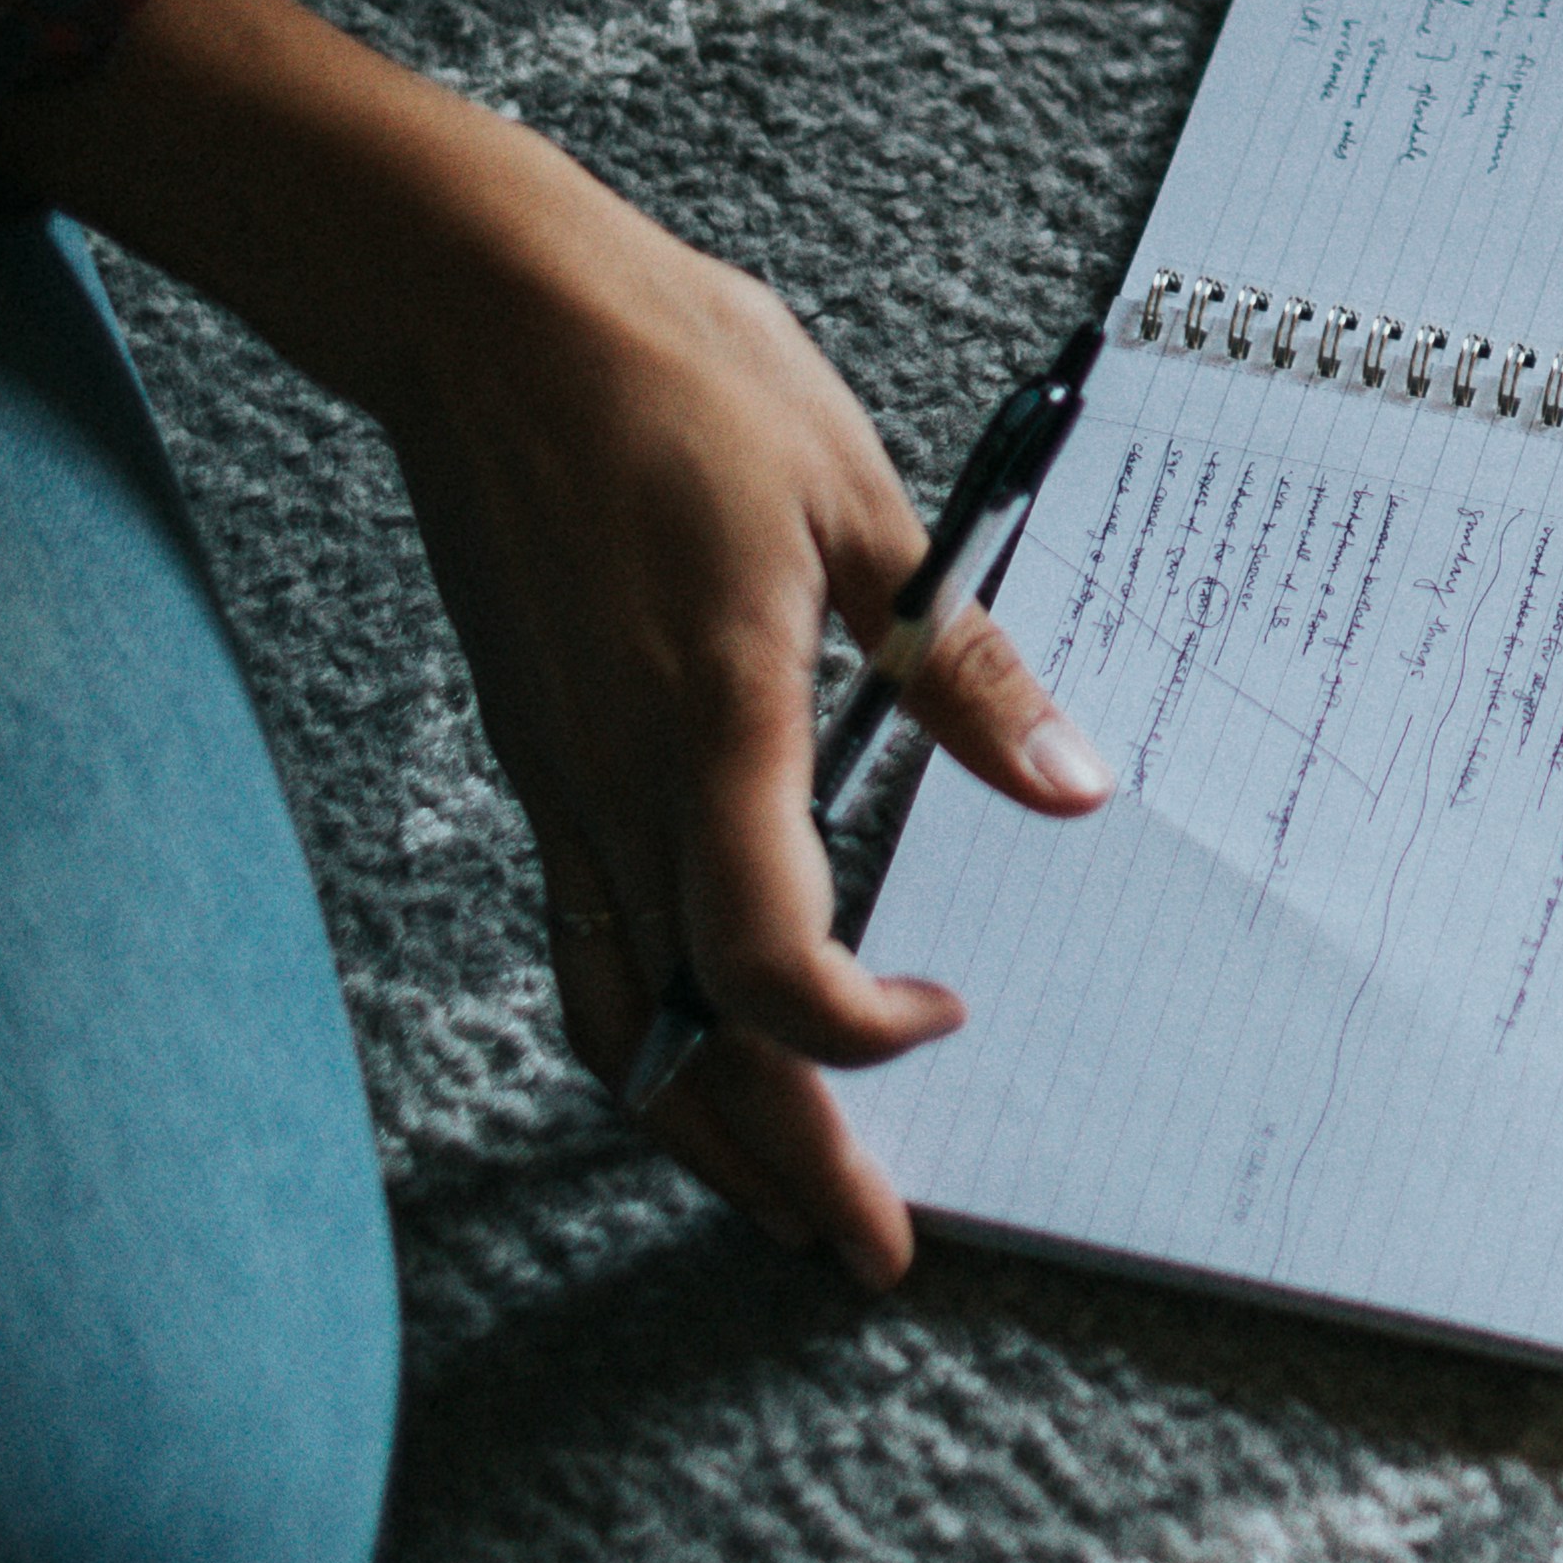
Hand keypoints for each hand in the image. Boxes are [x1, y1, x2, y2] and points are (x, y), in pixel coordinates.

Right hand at [0, 0, 1105, 1289]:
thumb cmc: (678, 379)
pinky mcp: (538, 753)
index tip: (947, 1016)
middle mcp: (618, 782)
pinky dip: (646, 1024)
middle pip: (684, 1045)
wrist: (486, 309)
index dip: (857, 1035)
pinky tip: (705, 1032)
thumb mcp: (860, 503)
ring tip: (783, 1188)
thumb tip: (1076, 788)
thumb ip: (962, 666)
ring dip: (697, 1121)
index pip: (768, 964)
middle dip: (777, 1164)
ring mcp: (561, 778)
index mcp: (714, 724)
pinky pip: (585, 937)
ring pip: (615, 1015)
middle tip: (863, 1253)